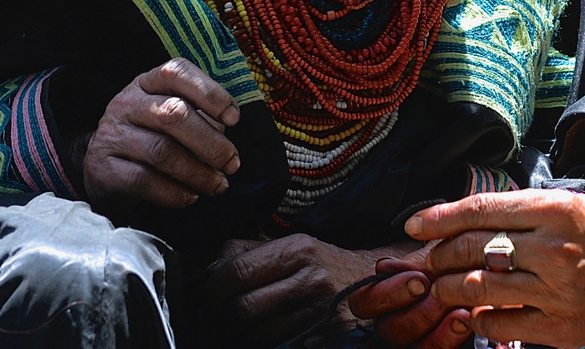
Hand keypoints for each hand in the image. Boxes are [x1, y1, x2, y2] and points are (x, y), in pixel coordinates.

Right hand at [83, 58, 240, 206]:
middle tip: (232, 163)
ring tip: (218, 184)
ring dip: (197, 172)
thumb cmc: (149, 134)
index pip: (177, 73)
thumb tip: (224, 131)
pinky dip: (173, 192)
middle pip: (173, 114)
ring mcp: (112, 135)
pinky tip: (190, 197)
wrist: (100, 164)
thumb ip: (198, 117)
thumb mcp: (169, 115)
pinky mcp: (102, 168)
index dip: (210, 93)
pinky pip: (143, 180)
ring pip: (161, 151)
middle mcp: (127, 103)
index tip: (234, 119)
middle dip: (211, 142)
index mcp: (147, 82)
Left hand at [209, 235, 417, 345]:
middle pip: (245, 307)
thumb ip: (248, 251)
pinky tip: (267, 333)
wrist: (377, 281)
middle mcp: (312, 276)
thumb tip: (210, 268)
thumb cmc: (324, 264)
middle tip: (219, 314)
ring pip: (259, 333)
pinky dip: (267, 343)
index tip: (208, 293)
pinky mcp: (329, 333)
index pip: (238, 271)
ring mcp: (323, 308)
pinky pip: (281, 345)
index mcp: (298, 248)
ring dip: (242, 333)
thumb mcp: (292, 246)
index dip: (213, 287)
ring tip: (244, 324)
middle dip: (223, 315)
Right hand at [349, 256, 472, 348]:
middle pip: (389, 330)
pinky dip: (451, 339)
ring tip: (461, 314)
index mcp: (379, 294)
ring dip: (438, 333)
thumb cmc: (448, 260)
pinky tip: (467, 322)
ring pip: (414, 348)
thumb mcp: (431, 256)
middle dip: (419, 314)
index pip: (363, 302)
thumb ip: (409, 264)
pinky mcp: (433, 347)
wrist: (474, 271)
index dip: (388, 293)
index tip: (419, 280)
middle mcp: (390, 321)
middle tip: (444, 297)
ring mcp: (412, 340)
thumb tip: (383, 267)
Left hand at [406, 189, 584, 348]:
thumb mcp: (567, 206)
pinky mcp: (559, 328)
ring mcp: (556, 291)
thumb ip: (519, 212)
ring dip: (450, 287)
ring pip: (479, 288)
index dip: (440, 218)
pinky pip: (499, 324)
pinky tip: (475, 311)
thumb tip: (460, 219)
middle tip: (429, 260)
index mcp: (555, 210)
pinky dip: (478, 317)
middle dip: (440, 255)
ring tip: (444, 285)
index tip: (415, 225)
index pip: (481, 210)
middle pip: (473, 249)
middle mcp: (553, 248)